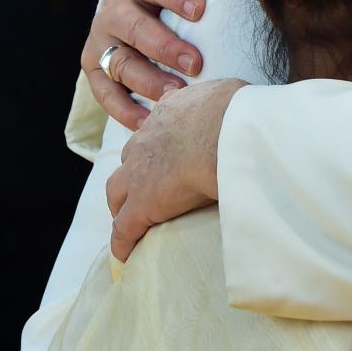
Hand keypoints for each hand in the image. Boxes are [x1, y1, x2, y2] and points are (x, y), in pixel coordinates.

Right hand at [81, 0, 225, 128]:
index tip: (200, 9)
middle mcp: (113, 10)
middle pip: (135, 29)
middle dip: (165, 47)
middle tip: (195, 63)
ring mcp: (101, 41)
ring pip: (120, 64)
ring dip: (147, 82)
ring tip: (177, 96)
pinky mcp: (94, 67)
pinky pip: (105, 94)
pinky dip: (124, 111)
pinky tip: (149, 122)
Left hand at [105, 77, 246, 261]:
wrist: (223, 134)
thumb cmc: (234, 113)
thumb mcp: (225, 95)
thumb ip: (218, 102)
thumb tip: (229, 107)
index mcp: (168, 113)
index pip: (155, 130)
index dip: (159, 145)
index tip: (166, 155)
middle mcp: (147, 140)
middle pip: (129, 158)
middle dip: (133, 172)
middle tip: (144, 187)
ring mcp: (140, 173)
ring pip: (117, 192)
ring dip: (122, 204)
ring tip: (130, 218)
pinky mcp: (142, 204)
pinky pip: (124, 228)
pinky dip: (122, 241)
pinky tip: (125, 254)